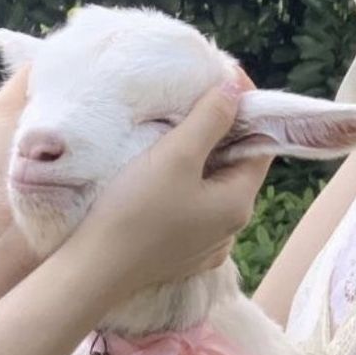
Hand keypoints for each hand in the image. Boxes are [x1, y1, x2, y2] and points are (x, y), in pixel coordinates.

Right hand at [70, 70, 272, 303]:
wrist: (94, 270)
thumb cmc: (135, 211)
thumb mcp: (176, 155)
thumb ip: (210, 119)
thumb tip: (235, 89)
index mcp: (238, 203)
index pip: (260, 145)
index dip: (246, 110)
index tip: (220, 84)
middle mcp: (230, 230)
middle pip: (234, 169)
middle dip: (218, 136)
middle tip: (190, 108)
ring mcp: (204, 248)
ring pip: (210, 193)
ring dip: (198, 165)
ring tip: (171, 143)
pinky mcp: (179, 259)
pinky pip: (191, 215)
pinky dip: (183, 193)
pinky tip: (160, 186)